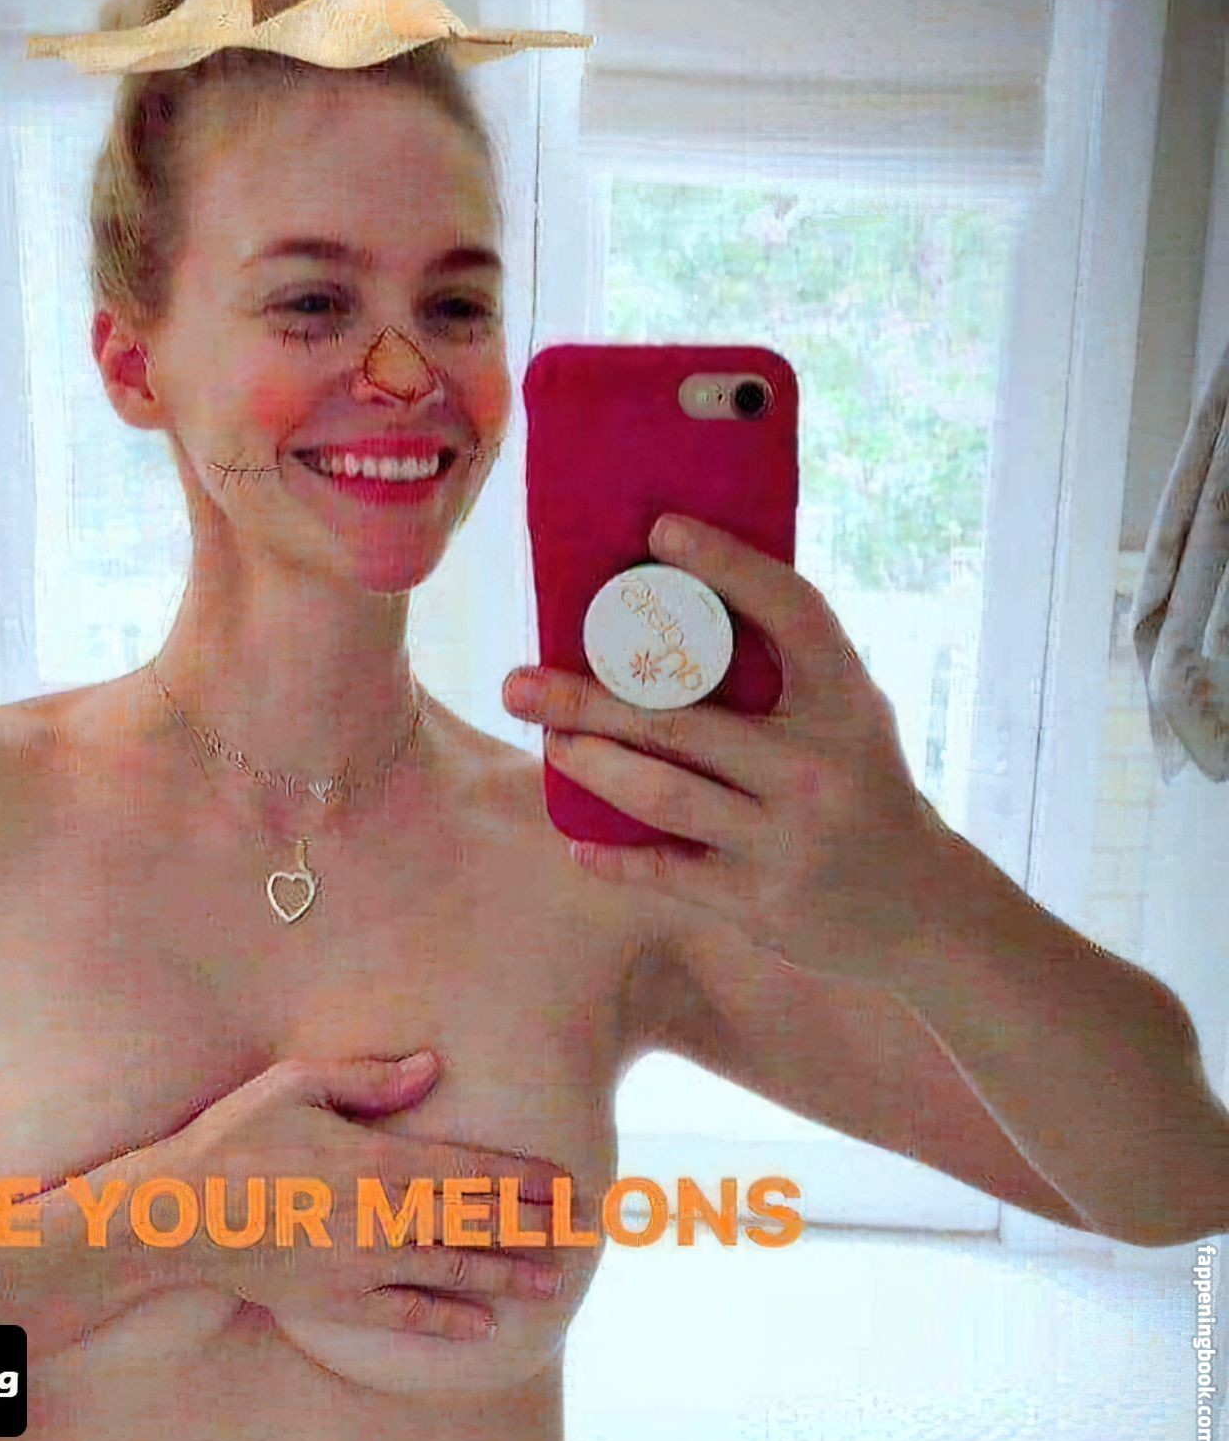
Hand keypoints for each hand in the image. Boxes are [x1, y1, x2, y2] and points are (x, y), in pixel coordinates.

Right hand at [146, 1050, 566, 1340]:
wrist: (180, 1215)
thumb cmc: (237, 1137)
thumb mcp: (299, 1085)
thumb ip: (370, 1078)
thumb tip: (431, 1067)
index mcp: (378, 1161)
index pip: (470, 1171)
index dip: (523, 1180)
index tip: (565, 1185)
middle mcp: (380, 1218)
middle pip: (473, 1224)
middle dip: (532, 1227)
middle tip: (582, 1233)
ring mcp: (361, 1265)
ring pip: (450, 1270)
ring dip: (505, 1276)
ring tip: (551, 1282)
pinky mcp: (337, 1301)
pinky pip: (404, 1313)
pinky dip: (446, 1319)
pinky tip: (481, 1324)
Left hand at [504, 513, 965, 986]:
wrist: (924, 910)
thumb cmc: (862, 786)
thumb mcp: (848, 715)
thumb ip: (782, 668)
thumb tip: (674, 595)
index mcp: (846, 702)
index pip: (790, 613)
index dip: (729, 565)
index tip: (661, 529)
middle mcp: (817, 767)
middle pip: (681, 718)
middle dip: (586, 698)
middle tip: (517, 680)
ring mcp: (788, 839)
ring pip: (661, 792)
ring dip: (589, 762)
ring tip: (547, 738)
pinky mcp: (761, 903)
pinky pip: (667, 871)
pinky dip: (615, 857)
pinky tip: (577, 838)